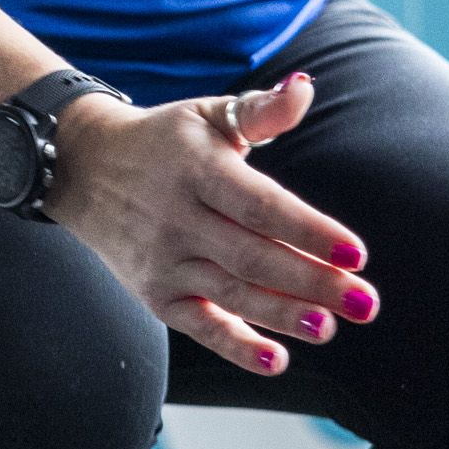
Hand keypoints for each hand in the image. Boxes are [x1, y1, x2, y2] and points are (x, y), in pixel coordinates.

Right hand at [46, 73, 377, 376]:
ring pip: (231, 294)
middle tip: (364, 302)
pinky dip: (236, 346)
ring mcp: (165, 261)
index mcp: (198, 169)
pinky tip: (277, 361)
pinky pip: (200, 327)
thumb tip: (306, 87)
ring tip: (330, 326)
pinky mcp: (156, 295)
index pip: (261, 206)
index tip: (357, 253)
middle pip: (253, 256)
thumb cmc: (165, 141)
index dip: (309, 231)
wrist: (84, 168)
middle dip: (312, 282)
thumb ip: (261, 109)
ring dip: (283, 315)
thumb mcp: (208, 114)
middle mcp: (178, 218)